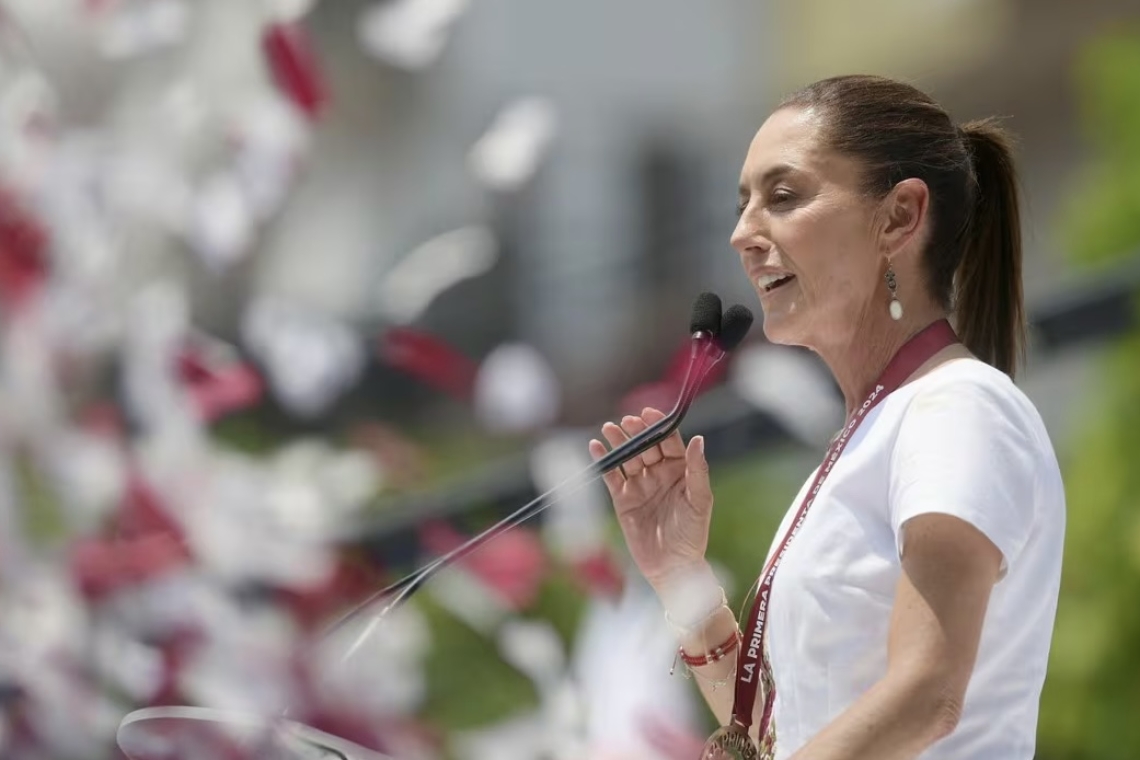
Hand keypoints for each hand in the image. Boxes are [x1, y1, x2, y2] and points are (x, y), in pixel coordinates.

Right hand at [588, 407, 714, 590]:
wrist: (672, 566)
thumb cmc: (692, 534)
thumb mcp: (700, 501)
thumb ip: (698, 470)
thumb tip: (698, 439)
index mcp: (681, 470)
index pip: (669, 441)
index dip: (659, 426)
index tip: (649, 414)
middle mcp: (659, 474)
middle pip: (646, 445)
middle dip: (636, 432)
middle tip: (627, 422)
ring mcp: (640, 485)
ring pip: (627, 457)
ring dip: (618, 442)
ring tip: (609, 428)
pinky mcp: (623, 499)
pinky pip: (611, 476)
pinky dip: (603, 461)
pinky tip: (596, 447)